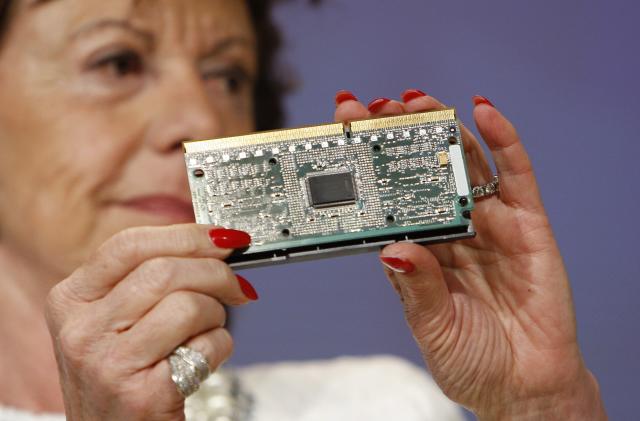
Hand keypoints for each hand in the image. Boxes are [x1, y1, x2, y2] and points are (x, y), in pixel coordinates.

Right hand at [45, 224, 257, 420]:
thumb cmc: (122, 376)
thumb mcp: (112, 321)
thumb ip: (147, 280)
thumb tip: (212, 243)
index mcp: (70, 299)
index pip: (130, 244)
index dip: (185, 235)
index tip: (223, 237)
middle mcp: (81, 330)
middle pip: (166, 271)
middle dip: (217, 273)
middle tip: (238, 287)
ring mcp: (108, 364)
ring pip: (189, 305)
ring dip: (216, 315)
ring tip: (208, 331)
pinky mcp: (141, 395)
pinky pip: (205, 346)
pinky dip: (219, 347)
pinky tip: (203, 360)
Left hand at [335, 90, 606, 419]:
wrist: (524, 387)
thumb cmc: (473, 360)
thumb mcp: (431, 327)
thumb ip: (415, 287)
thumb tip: (393, 249)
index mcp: (423, 251)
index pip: (392, 199)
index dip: (371, 166)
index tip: (346, 133)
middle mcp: (453, 231)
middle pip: (424, 172)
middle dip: (401, 136)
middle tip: (377, 107)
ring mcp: (491, 225)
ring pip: (465, 165)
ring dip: (442, 128)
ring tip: (418, 100)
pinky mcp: (529, 226)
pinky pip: (517, 177)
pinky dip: (503, 141)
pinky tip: (483, 112)